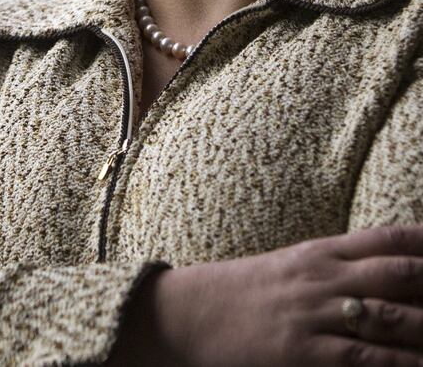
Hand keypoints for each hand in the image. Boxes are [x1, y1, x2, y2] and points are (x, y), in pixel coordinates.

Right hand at [117, 225, 422, 366]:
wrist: (192, 314)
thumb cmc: (244, 292)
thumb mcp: (291, 267)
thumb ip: (335, 265)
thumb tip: (383, 269)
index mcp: (320, 252)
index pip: (387, 237)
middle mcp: (324, 278)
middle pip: (398, 274)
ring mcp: (316, 315)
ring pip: (391, 319)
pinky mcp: (304, 353)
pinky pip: (365, 359)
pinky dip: (400, 363)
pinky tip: (420, 364)